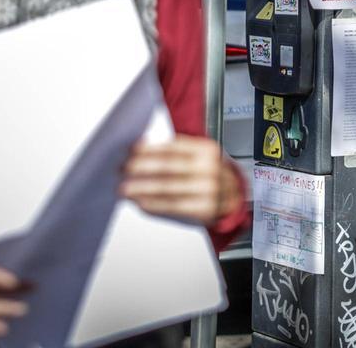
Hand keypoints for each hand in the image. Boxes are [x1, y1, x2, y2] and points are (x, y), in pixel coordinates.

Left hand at [121, 135, 240, 224]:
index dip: (147, 149)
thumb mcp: (199, 156)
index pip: (172, 147)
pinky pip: (173, 206)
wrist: (234, 196)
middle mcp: (209, 168)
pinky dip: (153, 204)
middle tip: (121, 169)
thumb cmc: (210, 174)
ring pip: (167, 188)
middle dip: (140, 167)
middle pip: (167, 166)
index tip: (129, 151)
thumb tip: (139, 148)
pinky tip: (140, 202)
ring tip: (124, 188)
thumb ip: (174, 152)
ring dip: (141, 188)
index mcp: (206, 150)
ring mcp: (209, 189)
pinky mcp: (205, 209)